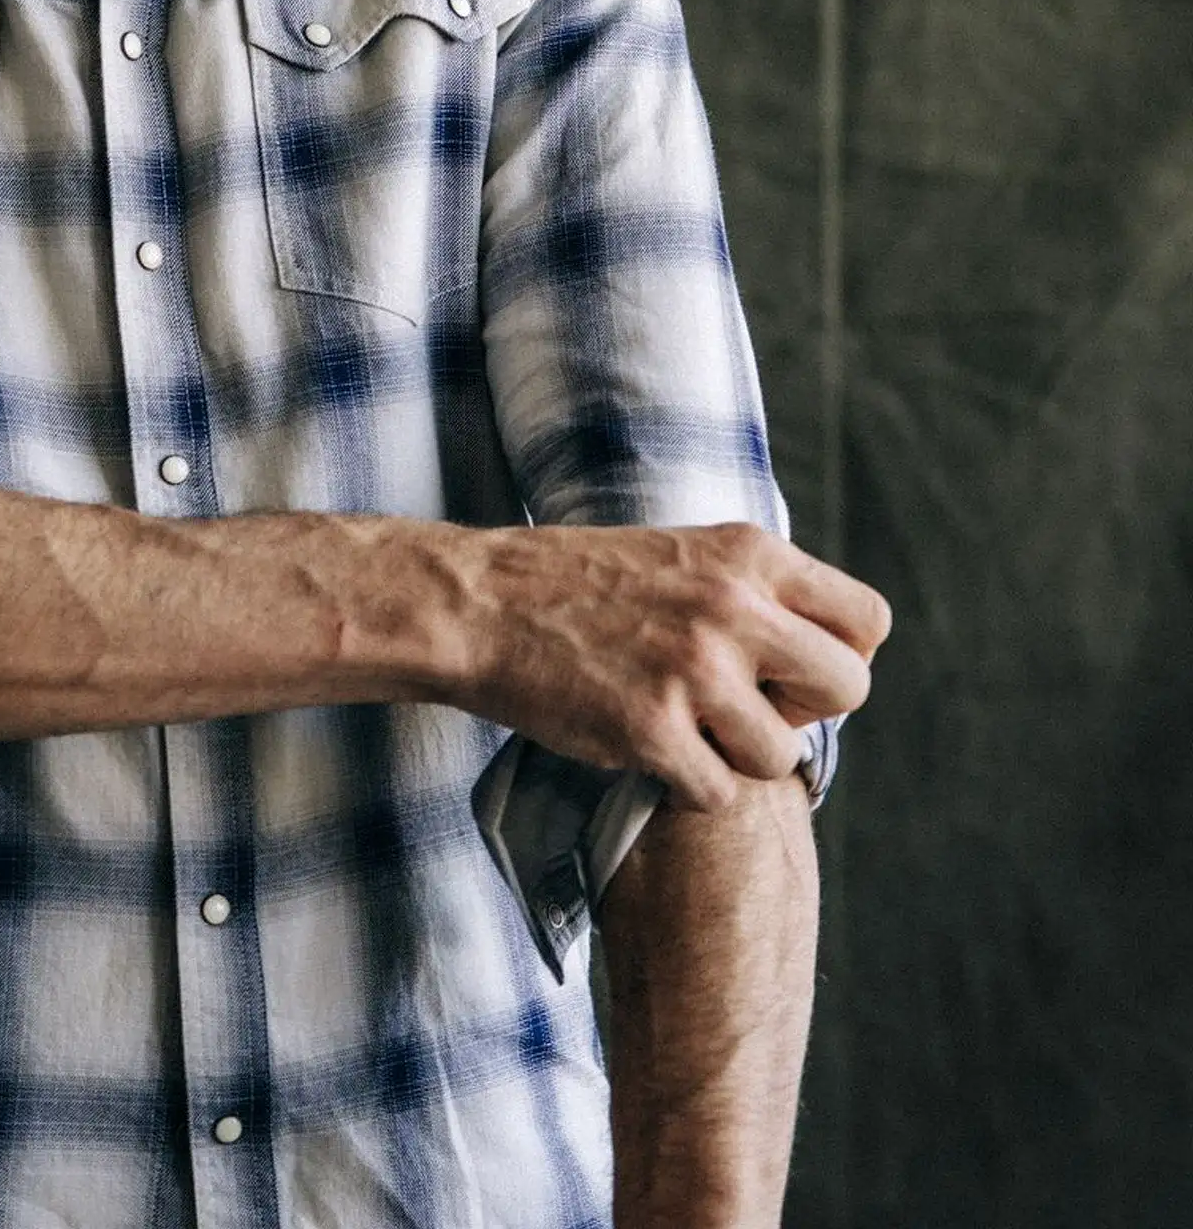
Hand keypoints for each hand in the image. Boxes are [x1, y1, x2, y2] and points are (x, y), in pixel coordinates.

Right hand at [450, 521, 891, 810]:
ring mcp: (694, 670)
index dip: (836, 656)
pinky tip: (644, 747)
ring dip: (736, 755)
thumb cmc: (574, 582)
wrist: (478, 604)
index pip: (867, 620)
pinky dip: (686, 785)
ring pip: (782, 753)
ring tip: (679, 724)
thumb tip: (822, 652)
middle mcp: (733, 606)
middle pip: (848, 688)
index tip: (786, 669)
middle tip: (742, 706)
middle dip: (803, 711)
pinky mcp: (653, 730)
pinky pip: (719, 792)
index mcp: (746, 553)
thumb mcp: (680, 553)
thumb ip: (752, 590)